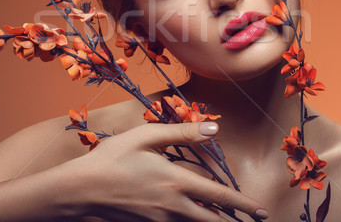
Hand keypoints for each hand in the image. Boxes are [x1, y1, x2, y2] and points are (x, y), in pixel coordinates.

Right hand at [55, 122, 267, 220]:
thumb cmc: (112, 159)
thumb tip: (214, 129)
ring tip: (225, 220)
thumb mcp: (146, 137)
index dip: (243, 205)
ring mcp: (160, 221)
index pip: (219, 197)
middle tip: (253, 221)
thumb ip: (182, 133)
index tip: (261, 211)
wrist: (80, 191)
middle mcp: (173, 207)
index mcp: (176, 182)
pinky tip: (192, 217)